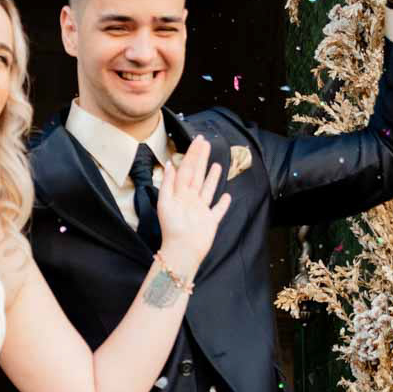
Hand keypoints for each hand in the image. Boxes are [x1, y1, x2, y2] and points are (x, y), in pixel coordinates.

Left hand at [155, 135, 231, 274]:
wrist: (182, 251)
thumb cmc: (172, 228)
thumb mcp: (166, 202)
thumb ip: (168, 183)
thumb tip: (170, 164)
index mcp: (180, 193)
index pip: (187, 169)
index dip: (192, 154)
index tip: (197, 140)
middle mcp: (191, 199)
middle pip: (198, 175)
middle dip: (201, 159)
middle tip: (206, 143)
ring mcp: (202, 210)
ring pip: (208, 189)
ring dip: (212, 177)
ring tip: (217, 165)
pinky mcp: (211, 222)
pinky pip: (218, 210)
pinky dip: (223, 204)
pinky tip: (226, 196)